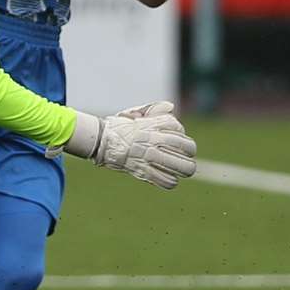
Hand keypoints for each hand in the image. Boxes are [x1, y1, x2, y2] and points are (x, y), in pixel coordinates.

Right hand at [63, 101, 197, 188]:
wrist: (101, 140)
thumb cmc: (118, 127)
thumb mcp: (136, 112)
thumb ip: (155, 109)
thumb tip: (170, 107)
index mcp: (155, 123)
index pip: (180, 130)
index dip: (180, 136)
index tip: (174, 140)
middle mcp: (156, 139)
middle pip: (188, 147)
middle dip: (189, 154)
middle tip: (184, 158)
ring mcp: (150, 156)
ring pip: (182, 167)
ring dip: (183, 170)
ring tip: (181, 171)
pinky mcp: (144, 171)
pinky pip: (167, 181)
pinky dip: (170, 182)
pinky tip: (167, 179)